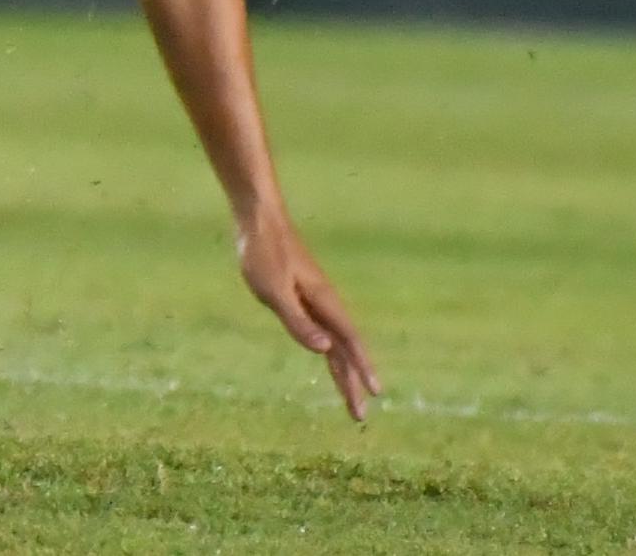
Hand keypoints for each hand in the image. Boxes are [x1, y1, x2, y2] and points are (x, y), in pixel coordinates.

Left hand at [239, 211, 380, 421]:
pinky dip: (332, 351)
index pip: (349, 342)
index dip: (361, 368)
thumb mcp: (274, 291)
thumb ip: (297, 322)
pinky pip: (324, 331)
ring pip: (335, 342)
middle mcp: (325, 303)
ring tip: (350, 396)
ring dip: (343, 370)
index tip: (375, 392)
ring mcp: (316, 299)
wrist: (259, 219)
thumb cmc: (263, 253)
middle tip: (359, 415)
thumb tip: (325, 350)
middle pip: (345, 349)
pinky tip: (331, 358)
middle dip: (352, 381)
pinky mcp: (304, 295)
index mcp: (323, 302)